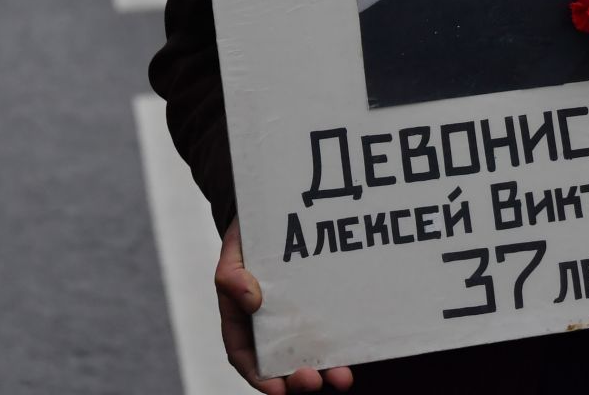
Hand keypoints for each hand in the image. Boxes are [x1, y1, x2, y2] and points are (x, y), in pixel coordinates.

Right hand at [215, 221, 352, 392]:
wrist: (277, 213)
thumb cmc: (248, 236)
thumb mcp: (233, 252)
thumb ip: (231, 275)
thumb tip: (251, 300)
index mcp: (241, 321)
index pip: (247, 359)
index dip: (261, 379)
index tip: (277, 390)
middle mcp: (270, 327)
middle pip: (280, 365)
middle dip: (297, 381)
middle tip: (313, 380)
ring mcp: (297, 319)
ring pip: (310, 354)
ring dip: (325, 371)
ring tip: (342, 376)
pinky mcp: (322, 308)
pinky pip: (331, 332)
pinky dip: (342, 346)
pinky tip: (357, 350)